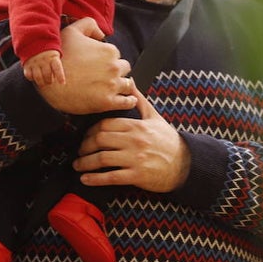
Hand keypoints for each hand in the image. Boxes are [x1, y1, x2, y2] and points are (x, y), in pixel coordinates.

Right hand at [23, 50, 64, 85]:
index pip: (57, 68)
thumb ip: (56, 67)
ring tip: (43, 82)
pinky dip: (31, 78)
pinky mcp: (27, 65)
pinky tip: (34, 77)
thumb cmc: (48, 55)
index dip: (60, 76)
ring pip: (38, 77)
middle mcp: (43, 60)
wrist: (35, 43)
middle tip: (49, 80)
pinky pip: (29, 75)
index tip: (62, 83)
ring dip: (41, 83)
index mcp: (53, 58)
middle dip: (49, 81)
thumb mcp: (55, 57)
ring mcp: (35, 63)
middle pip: (47, 75)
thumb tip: (60, 81)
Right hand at [37, 18, 134, 114]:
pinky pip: (128, 102)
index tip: (100, 65)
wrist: (49, 83)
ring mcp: (112, 85)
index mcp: (109, 51)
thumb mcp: (71, 32)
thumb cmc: (59, 57)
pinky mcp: (108, 102)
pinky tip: (127, 100)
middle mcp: (114, 67)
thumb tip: (102, 33)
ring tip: (115, 89)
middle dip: (117, 72)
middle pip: (124, 69)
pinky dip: (130, 101)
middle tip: (106, 77)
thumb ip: (89, 25)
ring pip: (128, 85)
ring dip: (123, 86)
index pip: (117, 56)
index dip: (109, 60)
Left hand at [72, 83, 190, 192]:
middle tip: (79, 152)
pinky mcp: (137, 175)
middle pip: (100, 140)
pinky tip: (85, 180)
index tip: (85, 137)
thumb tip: (130, 81)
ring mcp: (135, 158)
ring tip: (78, 166)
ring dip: (85, 163)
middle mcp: (134, 141)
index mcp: (136, 126)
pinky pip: (111, 177)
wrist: (185, 164)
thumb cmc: (168, 141)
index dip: (90, 131)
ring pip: (102, 158)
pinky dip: (95, 179)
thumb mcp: (155, 117)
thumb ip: (139, 100)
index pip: (105, 124)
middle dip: (84, 146)